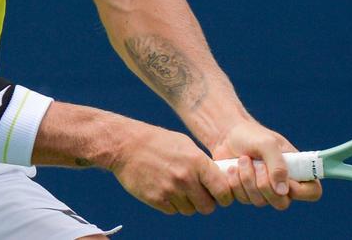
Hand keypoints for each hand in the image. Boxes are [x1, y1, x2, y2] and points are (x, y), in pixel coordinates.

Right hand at [110, 122, 233, 215]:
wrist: (126, 145)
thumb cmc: (158, 142)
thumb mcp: (186, 145)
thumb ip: (202, 163)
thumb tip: (218, 179)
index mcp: (197, 161)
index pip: (222, 190)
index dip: (225, 196)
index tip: (222, 196)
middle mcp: (185, 178)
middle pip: (207, 206)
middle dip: (206, 202)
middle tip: (200, 194)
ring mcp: (170, 190)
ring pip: (190, 210)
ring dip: (187, 203)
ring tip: (179, 188)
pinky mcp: (156, 199)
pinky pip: (173, 211)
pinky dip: (172, 204)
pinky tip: (166, 189)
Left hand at [210, 121, 322, 209]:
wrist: (227, 135)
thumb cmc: (252, 135)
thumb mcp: (267, 144)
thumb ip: (277, 165)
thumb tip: (283, 191)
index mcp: (296, 170)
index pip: (312, 192)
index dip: (301, 191)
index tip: (284, 177)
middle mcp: (282, 184)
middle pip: (282, 204)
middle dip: (265, 185)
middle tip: (257, 164)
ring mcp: (264, 191)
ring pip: (260, 202)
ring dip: (248, 179)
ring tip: (242, 159)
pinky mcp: (246, 194)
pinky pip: (243, 199)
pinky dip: (236, 183)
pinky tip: (232, 168)